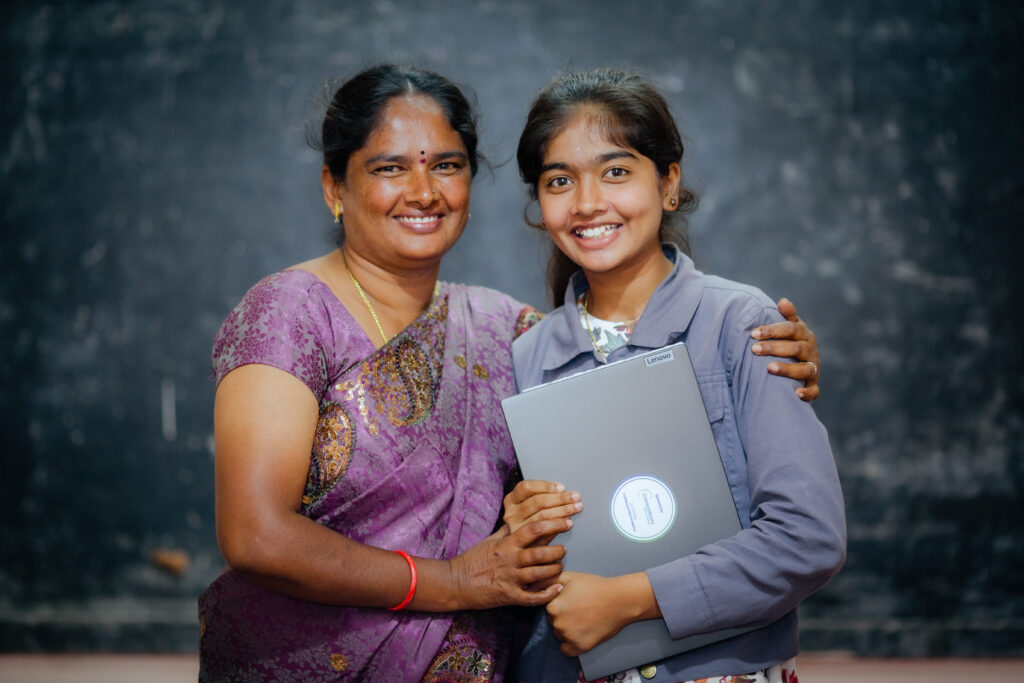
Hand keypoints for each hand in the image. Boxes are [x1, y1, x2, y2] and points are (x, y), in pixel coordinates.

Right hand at [449, 518, 570, 609]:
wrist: (455, 582)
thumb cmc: (473, 559)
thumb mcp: (490, 540)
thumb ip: (507, 531)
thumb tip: (519, 518)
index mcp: (506, 543)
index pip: (533, 530)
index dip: (552, 525)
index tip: (566, 522)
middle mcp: (510, 560)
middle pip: (540, 553)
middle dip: (557, 551)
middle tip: (564, 549)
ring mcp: (510, 579)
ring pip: (539, 573)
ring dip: (554, 570)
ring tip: (560, 566)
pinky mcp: (509, 596)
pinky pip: (532, 597)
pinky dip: (547, 594)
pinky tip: (557, 588)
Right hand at [503, 480, 581, 542]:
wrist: (512, 550)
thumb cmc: (525, 524)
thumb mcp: (526, 508)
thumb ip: (540, 500)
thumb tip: (564, 493)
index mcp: (511, 500)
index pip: (526, 487)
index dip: (545, 486)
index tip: (562, 487)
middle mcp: (511, 514)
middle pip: (537, 501)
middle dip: (560, 498)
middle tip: (576, 497)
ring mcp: (515, 529)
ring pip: (542, 516)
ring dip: (562, 511)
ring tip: (576, 508)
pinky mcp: (524, 543)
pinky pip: (544, 532)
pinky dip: (558, 526)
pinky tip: (568, 523)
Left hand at [546, 571, 655, 655]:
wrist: (619, 600)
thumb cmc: (595, 586)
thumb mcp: (569, 576)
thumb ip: (548, 580)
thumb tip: (532, 585)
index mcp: (552, 607)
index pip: (549, 609)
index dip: (561, 604)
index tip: (574, 601)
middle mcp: (557, 624)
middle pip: (554, 623)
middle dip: (564, 617)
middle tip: (581, 609)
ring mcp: (569, 637)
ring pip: (560, 635)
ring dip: (568, 630)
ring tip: (585, 619)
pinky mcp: (580, 647)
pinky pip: (567, 650)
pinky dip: (572, 644)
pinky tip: (583, 632)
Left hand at [750, 297, 820, 401]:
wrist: (803, 365)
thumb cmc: (790, 342)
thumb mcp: (790, 328)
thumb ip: (787, 316)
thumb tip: (783, 300)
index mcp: (804, 335)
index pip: (790, 329)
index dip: (773, 330)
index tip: (754, 333)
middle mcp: (811, 351)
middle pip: (795, 348)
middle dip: (774, 348)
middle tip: (754, 349)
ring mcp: (813, 369)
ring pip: (805, 369)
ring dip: (788, 369)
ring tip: (770, 368)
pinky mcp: (813, 385)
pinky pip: (814, 391)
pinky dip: (807, 393)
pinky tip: (796, 394)